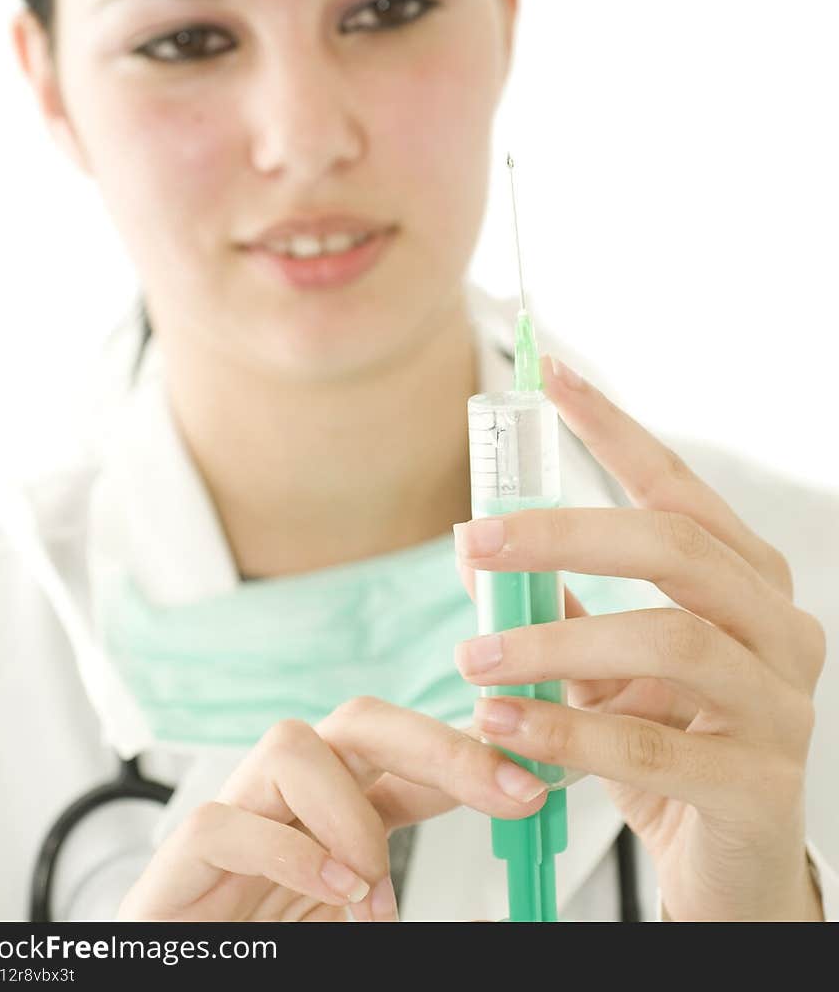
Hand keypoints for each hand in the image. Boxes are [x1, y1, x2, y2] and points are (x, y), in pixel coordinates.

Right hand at [116, 696, 548, 920]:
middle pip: (360, 723)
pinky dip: (291, 855)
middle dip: (441, 743)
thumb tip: (486, 907)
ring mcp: (234, 818)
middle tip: (509, 788)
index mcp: (334, 815)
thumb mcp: (355, 926)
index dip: (471, 757)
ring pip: (291, 745)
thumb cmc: (266, 951)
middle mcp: (287, 800)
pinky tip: (335, 896)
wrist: (172, 977)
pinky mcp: (183, 857)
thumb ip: (394, 904)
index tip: (534, 783)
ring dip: (352, 815)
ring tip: (373, 894)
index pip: (404, 759)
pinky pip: (226, 820)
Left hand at [453, 355, 826, 921]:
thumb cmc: (668, 746)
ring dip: (553, 641)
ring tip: (473, 659)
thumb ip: (555, 601)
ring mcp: (780, 704)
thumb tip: (470, 540)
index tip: (549, 378)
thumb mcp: (606, 665)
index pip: (677, 485)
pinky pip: (650, 748)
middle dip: (565, 532)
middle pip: (675, 545)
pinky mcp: (759, 785)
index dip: (613, 427)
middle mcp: (778, 626)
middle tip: (476, 539)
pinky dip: (565, 733)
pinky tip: (502, 727)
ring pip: (666, 639)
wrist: (727, 871)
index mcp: (747, 580)